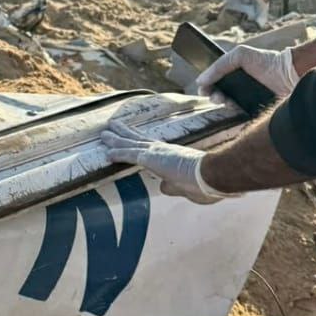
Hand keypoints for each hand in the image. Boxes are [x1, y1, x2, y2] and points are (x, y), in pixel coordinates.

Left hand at [100, 118, 229, 204]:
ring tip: (104, 133)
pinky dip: (117, 153)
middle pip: (140, 139)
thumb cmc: (207, 184)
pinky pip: (129, 154)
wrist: (212, 176)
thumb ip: (177, 188)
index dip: (144, 150)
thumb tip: (164, 187)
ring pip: (131, 143)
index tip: (136, 148)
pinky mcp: (151, 158)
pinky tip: (107, 153)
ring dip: (116, 139)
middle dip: (126, 134)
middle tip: (115, 126)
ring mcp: (156, 153)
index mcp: (174, 157)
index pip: (155, 151)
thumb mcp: (190, 189)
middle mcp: (163, 151)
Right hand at [196, 44, 297, 100]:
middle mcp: (239, 85)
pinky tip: (234, 105)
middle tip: (215, 95)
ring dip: (221, 103)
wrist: (288, 74)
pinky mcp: (254, 108)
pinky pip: (239, 113)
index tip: (204, 89)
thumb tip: (200, 80)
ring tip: (223, 99)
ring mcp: (246, 97)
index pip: (215, 81)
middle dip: (212, 95)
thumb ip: (219, 66)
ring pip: (227, 104)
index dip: (207, 86)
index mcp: (234, 73)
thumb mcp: (239, 55)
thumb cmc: (266, 61)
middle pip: (218, 94)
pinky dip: (234, 110)